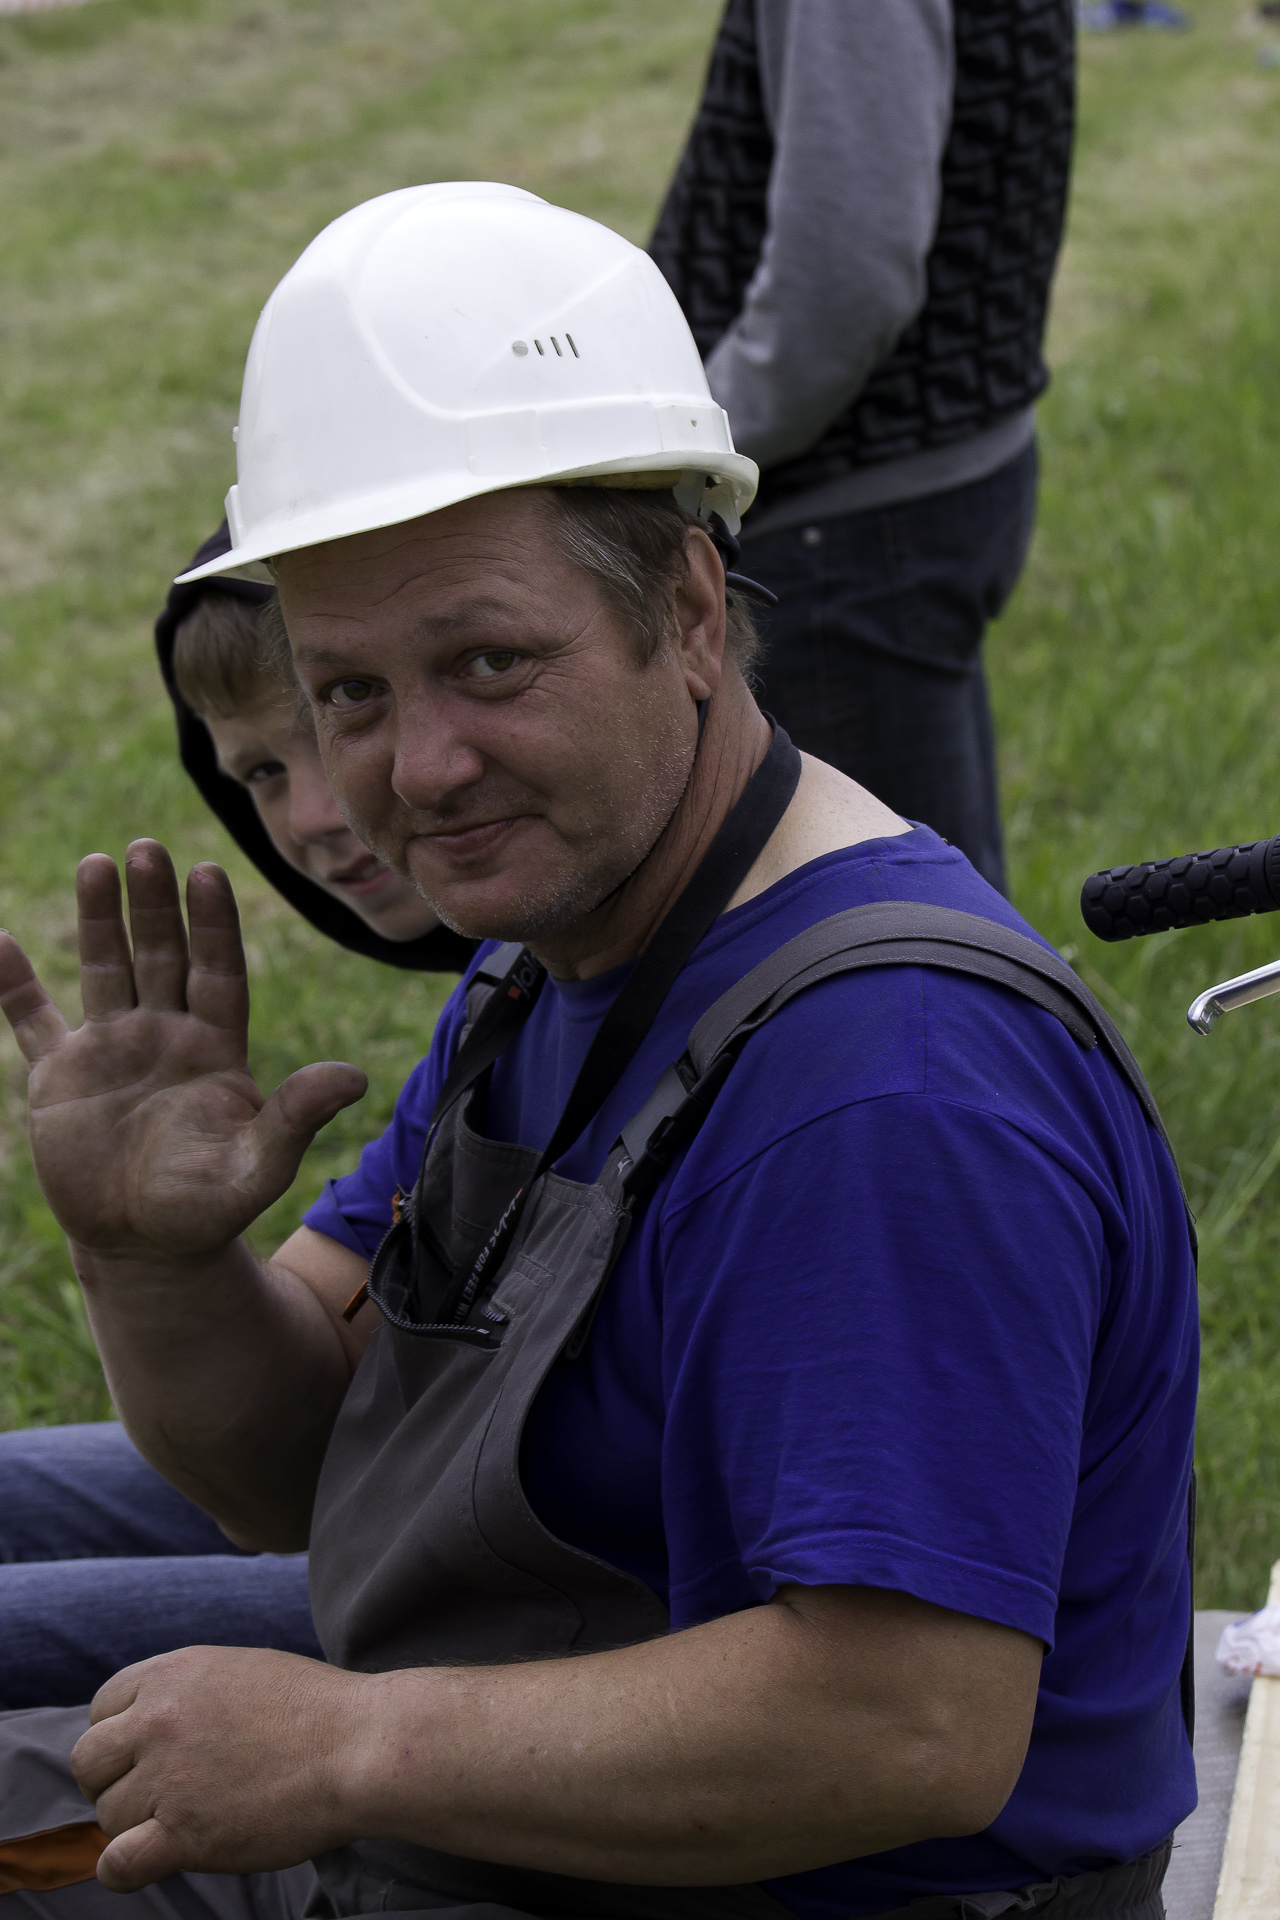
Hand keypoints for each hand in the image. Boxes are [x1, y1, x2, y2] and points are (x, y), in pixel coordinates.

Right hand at [0, 842, 365, 1263]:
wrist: (146, 1247)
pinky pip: (31, 1019)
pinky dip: (12, 984)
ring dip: (99, 919)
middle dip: (155, 903)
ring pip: (105, 968)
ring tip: (98, 864)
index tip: (209, 873)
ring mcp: (110, 1049)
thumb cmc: (209, 1208)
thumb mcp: (258, 1166)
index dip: (213, 924)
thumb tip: (355, 1078)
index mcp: (214, 1047)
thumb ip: (297, 1118)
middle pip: (161, 954)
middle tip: (146, 848)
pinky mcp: (59, 1076)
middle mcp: (164, 1035)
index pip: (217, 970)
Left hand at [73, 1646, 365, 1889]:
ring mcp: (169, 1777)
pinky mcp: (184, 1833)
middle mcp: (160, 1720)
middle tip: (147, 1796)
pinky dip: (123, 1869)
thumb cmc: (314, 1710)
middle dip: (110, 1781)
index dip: (119, 1737)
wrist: (358, 1746)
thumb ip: (188, 1691)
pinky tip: (145, 1864)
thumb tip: (153, 1721)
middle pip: (89, 1761)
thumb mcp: (240, 1670)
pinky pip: (117, 1863)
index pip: (102, 1708)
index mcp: (174, 1674)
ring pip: (109, 1815)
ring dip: (136, 1825)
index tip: (142, 1757)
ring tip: (185, 1821)